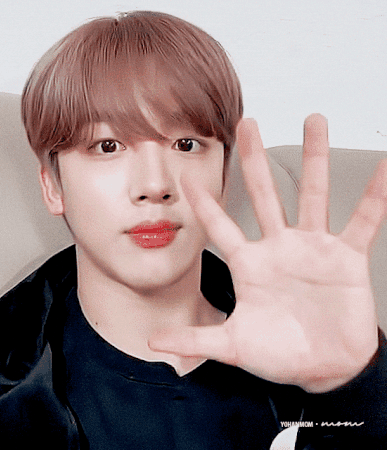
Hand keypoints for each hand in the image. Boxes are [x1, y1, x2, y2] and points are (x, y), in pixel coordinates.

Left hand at [149, 114, 386, 392]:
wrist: (323, 367)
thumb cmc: (278, 354)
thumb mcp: (232, 344)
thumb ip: (194, 339)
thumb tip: (152, 341)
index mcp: (249, 264)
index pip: (220, 226)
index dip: (204, 203)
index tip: (186, 175)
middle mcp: (278, 247)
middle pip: (263, 194)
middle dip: (254, 159)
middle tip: (247, 124)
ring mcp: (312, 249)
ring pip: (311, 194)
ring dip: (313, 158)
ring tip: (313, 120)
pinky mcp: (345, 257)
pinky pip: (363, 220)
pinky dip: (375, 196)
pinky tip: (383, 167)